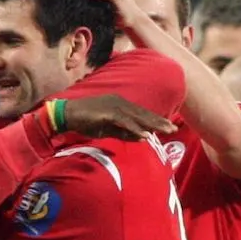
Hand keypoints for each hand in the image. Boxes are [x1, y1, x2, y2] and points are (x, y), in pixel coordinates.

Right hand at [59, 93, 175, 140]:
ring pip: (137, 117)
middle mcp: (119, 102)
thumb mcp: (107, 129)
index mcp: (120, 104)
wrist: (67, 115)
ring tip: (165, 131)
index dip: (155, 120)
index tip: (168, 126)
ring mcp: (113, 106)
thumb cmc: (85, 121)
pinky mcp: (107, 112)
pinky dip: (135, 129)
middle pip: (143, 113)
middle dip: (159, 121)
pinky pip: (124, 122)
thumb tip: (141, 137)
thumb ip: (123, 133)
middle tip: (174, 128)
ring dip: (152, 124)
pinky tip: (145, 135)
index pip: (141, 113)